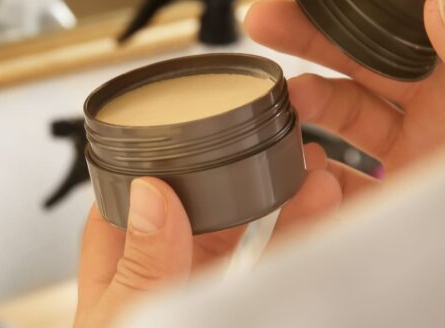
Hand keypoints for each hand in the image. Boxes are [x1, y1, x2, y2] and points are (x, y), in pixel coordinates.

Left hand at [74, 144, 370, 327]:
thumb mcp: (126, 314)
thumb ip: (143, 262)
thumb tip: (150, 193)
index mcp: (119, 249)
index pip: (146, 181)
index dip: (187, 151)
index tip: (231, 134)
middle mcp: (162, 257)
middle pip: (211, 198)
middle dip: (256, 171)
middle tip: (300, 152)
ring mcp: (203, 280)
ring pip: (250, 228)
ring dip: (288, 200)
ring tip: (324, 176)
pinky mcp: (235, 298)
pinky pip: (271, 262)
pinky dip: (299, 238)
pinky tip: (325, 216)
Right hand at [244, 0, 444, 172]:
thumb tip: (444, 3)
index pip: (394, 29)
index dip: (348, 10)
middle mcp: (433, 110)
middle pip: (353, 66)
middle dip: (303, 41)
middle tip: (262, 24)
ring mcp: (412, 156)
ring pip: (339, 122)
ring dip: (305, 108)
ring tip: (285, 103)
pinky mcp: (397, 204)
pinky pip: (341, 189)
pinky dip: (314, 177)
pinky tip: (305, 166)